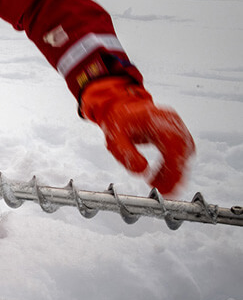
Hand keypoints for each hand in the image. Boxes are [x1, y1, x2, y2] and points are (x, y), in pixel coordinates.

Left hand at [80, 77, 194, 194]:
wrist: (121, 106)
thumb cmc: (118, 119)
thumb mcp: (114, 137)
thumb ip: (126, 154)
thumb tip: (141, 171)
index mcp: (156, 118)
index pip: (173, 143)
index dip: (173, 166)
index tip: (166, 184)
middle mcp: (171, 120)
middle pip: (183, 149)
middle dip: (177, 174)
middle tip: (166, 192)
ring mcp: (177, 125)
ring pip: (185, 152)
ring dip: (176, 172)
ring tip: (161, 187)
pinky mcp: (177, 131)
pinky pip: (182, 152)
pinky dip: (174, 166)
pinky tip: (162, 177)